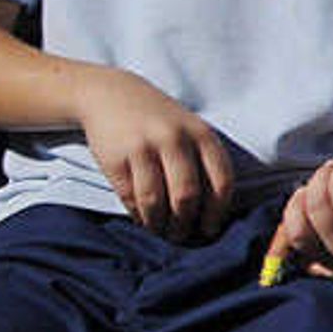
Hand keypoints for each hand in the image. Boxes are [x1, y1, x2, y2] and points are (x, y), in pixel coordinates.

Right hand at [72, 64, 236, 240]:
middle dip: (185, 224)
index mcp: (203, 135)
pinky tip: (142, 218)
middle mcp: (175, 140)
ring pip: (155, 202)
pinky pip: (130, 198)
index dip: (217, 212)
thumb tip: (214, 212)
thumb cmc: (161, 121)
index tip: (210, 229)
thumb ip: (205, 161)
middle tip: (182, 236)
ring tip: (162, 232)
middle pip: (187, 197)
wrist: (111, 95)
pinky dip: (138, 214)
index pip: (221, 182)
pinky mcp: (115, 158)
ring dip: (159, 225)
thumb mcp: (191, 130)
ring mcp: (143, 148)